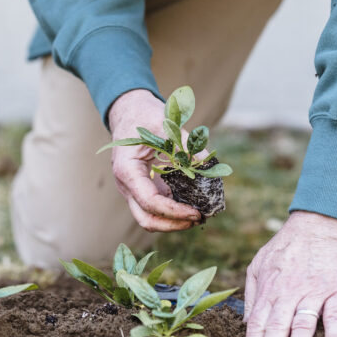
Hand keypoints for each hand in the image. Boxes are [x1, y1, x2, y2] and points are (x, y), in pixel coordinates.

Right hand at [107, 89, 201, 231]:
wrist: (129, 111)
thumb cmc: (144, 115)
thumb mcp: (166, 125)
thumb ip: (186, 144)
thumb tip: (209, 165)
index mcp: (127, 170)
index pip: (149, 202)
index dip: (174, 212)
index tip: (197, 212)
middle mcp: (126, 184)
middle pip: (146, 219)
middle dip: (173, 225)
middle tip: (199, 219)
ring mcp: (132, 189)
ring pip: (149, 217)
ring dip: (174, 221)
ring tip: (199, 215)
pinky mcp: (142, 188)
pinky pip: (156, 207)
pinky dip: (173, 211)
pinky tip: (192, 205)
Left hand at [243, 211, 336, 336]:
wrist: (322, 221)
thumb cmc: (289, 243)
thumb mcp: (260, 262)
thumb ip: (253, 293)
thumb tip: (245, 323)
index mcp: (269, 287)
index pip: (256, 324)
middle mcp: (289, 292)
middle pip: (276, 330)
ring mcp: (314, 292)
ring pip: (302, 328)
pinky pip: (335, 321)